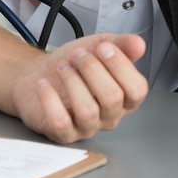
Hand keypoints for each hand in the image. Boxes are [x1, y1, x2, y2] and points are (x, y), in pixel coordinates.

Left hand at [10, 34, 147, 142]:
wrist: (39, 75)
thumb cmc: (73, 65)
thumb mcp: (99, 47)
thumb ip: (121, 44)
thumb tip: (138, 44)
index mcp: (124, 97)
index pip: (137, 89)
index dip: (121, 66)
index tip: (103, 47)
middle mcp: (108, 116)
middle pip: (112, 98)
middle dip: (91, 68)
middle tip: (77, 55)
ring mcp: (85, 127)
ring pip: (87, 111)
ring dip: (72, 81)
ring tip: (62, 67)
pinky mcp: (61, 133)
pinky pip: (60, 122)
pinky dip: (50, 99)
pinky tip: (44, 84)